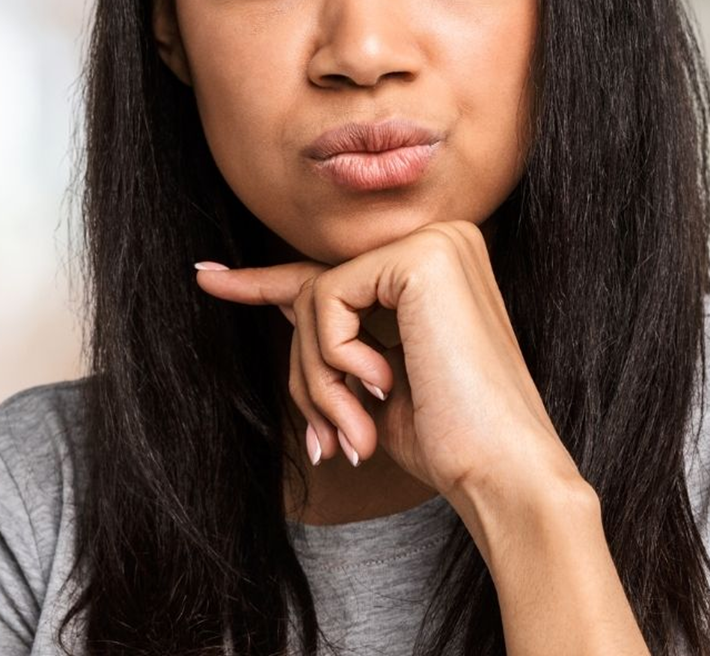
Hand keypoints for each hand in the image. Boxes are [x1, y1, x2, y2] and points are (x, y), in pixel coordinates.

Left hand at [194, 220, 581, 501]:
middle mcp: (442, 239)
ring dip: (318, 379)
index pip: (334, 272)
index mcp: (438, 264)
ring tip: (353, 431)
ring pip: (315, 297)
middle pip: (318, 291)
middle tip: (331, 438)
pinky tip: (382, 388)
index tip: (206, 275)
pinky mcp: (419, 259)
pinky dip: (335, 359)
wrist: (503, 471)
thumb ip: (337, 332)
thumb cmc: (451, 438)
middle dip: (307, 374)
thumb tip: (277, 295)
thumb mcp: (377, 378)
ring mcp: (433, 242)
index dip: (261, 281)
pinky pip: (327, 300)